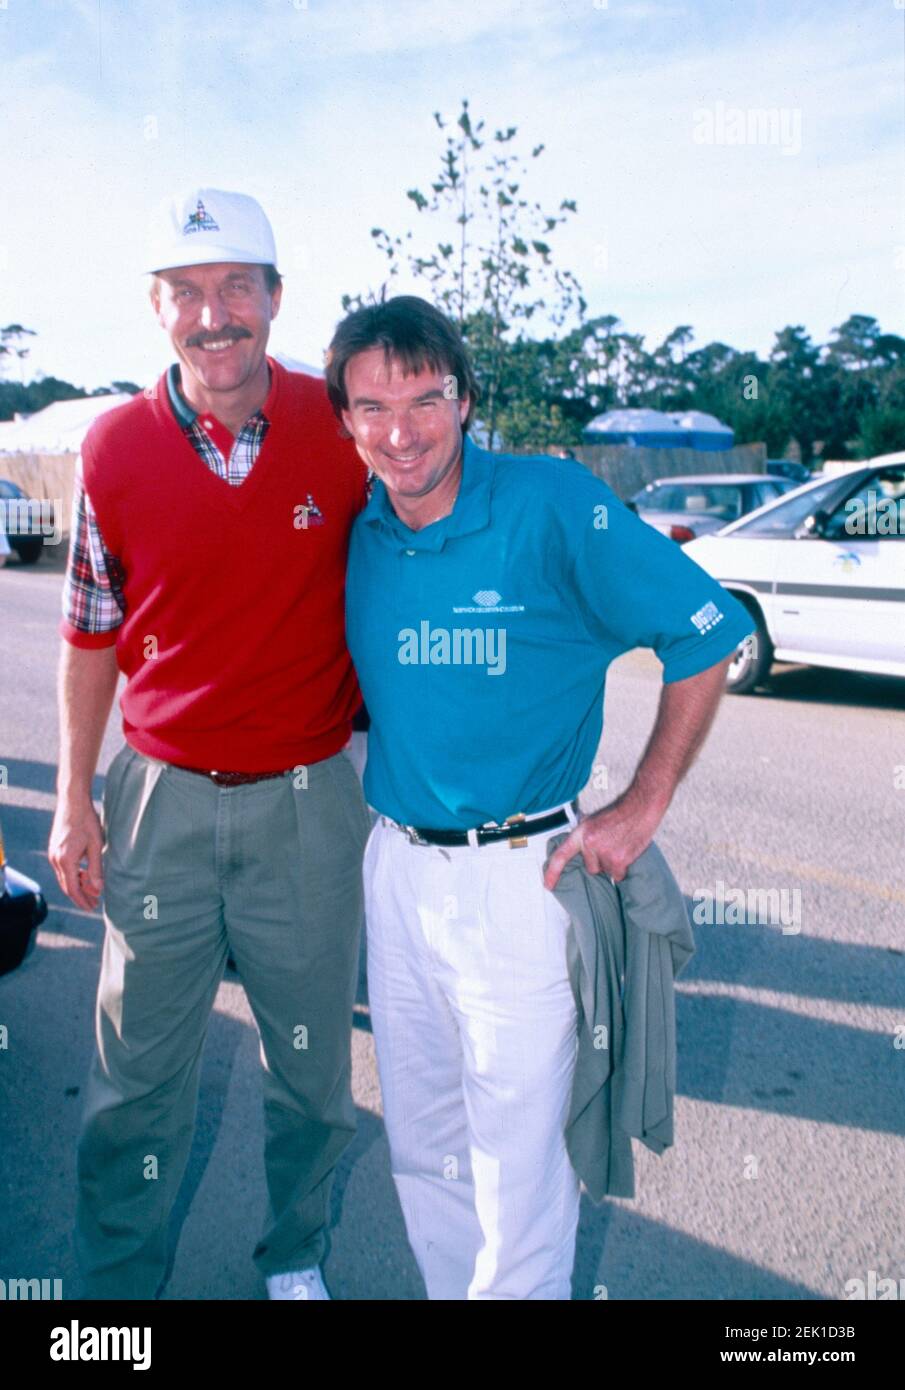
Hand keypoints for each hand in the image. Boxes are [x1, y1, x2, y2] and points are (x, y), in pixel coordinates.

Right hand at [49, 796, 104, 909]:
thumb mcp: (95, 846)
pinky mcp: (54, 849)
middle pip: (67, 885)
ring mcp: (53, 854)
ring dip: (77, 885)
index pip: (72, 888)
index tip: (92, 908)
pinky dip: (73, 875)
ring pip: (64, 878)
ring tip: (92, 890)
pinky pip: (63, 869)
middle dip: (80, 896)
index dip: (82, 900)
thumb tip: (98, 889)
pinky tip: (84, 875)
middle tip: (94, 903)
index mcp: (65, 860)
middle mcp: (55, 859)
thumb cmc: (87, 821)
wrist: (73, 802)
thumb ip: (96, 869)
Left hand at [543, 793, 663, 889]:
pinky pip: (617, 875)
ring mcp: (604, 853)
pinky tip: (626, 853)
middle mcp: (590, 844)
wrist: (639, 809)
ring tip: (619, 847)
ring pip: (605, 871)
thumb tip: (577, 847)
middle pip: (590, 867)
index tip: (548, 885)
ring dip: (612, 864)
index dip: (552, 872)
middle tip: (610, 847)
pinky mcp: (619, 861)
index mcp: (581, 833)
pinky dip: (622, 869)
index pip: (561, 855)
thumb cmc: (618, 814)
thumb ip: (584, 835)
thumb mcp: (593, 820)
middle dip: (599, 861)